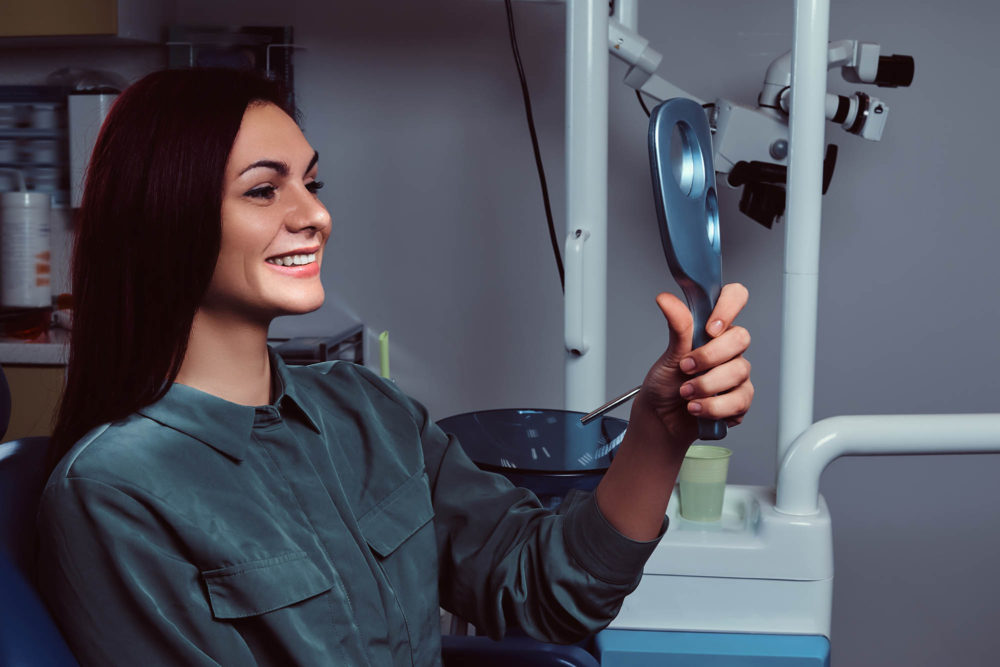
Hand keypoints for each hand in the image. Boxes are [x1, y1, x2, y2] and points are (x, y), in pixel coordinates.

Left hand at [633, 283, 753, 444]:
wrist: (661, 417)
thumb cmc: (666, 382)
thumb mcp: (669, 354)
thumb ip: (677, 327)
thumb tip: (666, 299)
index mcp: (714, 329)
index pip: (735, 298)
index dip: (729, 307)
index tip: (710, 328)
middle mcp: (729, 349)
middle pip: (741, 338)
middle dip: (709, 356)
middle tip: (685, 367)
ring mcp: (737, 375)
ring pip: (739, 371)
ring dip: (706, 385)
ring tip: (685, 393)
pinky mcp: (740, 401)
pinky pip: (738, 400)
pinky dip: (713, 406)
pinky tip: (695, 407)